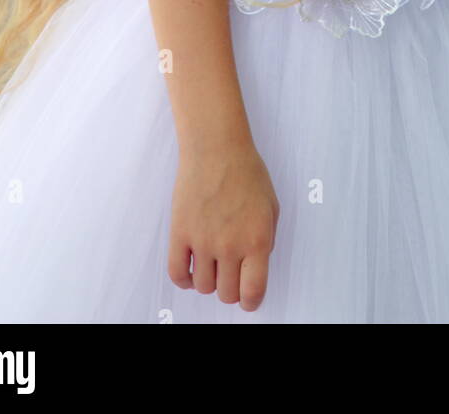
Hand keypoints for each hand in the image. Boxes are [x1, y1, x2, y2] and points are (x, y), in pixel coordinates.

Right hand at [167, 141, 279, 311]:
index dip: (250, 301)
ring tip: (211, 263)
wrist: (216, 147)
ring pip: (203, 286)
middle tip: (230, 274)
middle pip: (226, 293)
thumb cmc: (246, 172)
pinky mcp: (180, 233)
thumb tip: (254, 266)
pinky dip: (184, 279)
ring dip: (208, 280)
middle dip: (230, 288)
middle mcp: (230, 245)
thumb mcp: (271, 207)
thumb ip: (266, 241)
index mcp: (256, 239)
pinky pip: (177, 274)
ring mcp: (202, 241)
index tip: (248, 299)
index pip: (253, 292)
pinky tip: (191, 268)